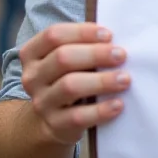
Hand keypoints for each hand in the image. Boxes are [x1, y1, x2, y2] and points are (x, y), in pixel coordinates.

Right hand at [20, 22, 130, 145]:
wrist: (54, 119)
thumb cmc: (70, 76)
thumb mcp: (70, 58)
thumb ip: (85, 45)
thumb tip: (116, 40)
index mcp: (33, 53)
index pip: (54, 35)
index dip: (82, 32)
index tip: (109, 35)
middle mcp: (32, 77)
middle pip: (62, 58)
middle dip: (96, 54)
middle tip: (121, 55)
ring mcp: (42, 102)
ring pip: (70, 86)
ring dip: (102, 81)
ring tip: (125, 79)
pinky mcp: (55, 125)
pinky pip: (78, 117)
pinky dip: (101, 110)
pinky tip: (118, 104)